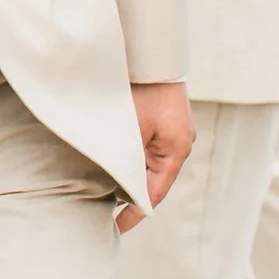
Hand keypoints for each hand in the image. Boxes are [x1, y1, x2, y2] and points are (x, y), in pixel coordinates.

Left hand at [116, 82, 194, 232]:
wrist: (148, 51)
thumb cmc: (139, 88)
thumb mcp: (130, 127)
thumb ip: (125, 157)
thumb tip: (115, 185)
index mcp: (175, 149)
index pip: (154, 192)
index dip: (135, 211)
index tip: (117, 227)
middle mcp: (177, 143)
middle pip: (151, 179)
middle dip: (129, 195)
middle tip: (103, 213)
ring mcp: (170, 132)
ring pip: (147, 164)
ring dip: (127, 175)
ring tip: (101, 191)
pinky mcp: (161, 121)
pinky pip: (145, 148)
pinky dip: (129, 158)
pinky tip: (110, 162)